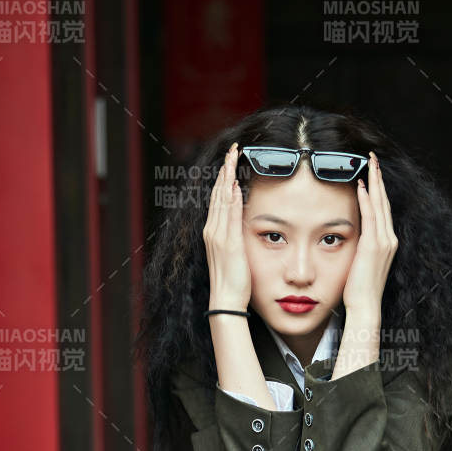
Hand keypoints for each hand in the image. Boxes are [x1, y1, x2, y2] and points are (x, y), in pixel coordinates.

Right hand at [203, 142, 251, 310]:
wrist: (226, 299)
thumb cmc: (231, 280)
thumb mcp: (233, 252)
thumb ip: (233, 233)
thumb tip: (239, 215)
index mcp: (213, 232)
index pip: (217, 199)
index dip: (223, 179)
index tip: (230, 162)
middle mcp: (212, 230)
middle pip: (217, 194)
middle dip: (225, 170)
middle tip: (232, 151)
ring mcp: (218, 236)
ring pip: (221, 200)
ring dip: (227, 178)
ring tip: (233, 159)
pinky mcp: (228, 243)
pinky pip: (229, 216)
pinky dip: (231, 200)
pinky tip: (235, 186)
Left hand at [343, 151, 396, 313]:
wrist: (365, 306)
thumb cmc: (360, 289)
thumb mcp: (361, 263)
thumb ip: (360, 247)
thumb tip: (350, 237)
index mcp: (387, 242)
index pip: (383, 210)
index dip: (378, 190)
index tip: (373, 173)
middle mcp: (389, 239)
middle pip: (384, 202)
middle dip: (379, 179)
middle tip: (373, 158)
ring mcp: (384, 241)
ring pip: (380, 205)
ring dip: (374, 183)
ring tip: (370, 164)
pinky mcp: (373, 246)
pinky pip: (371, 217)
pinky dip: (367, 199)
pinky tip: (362, 185)